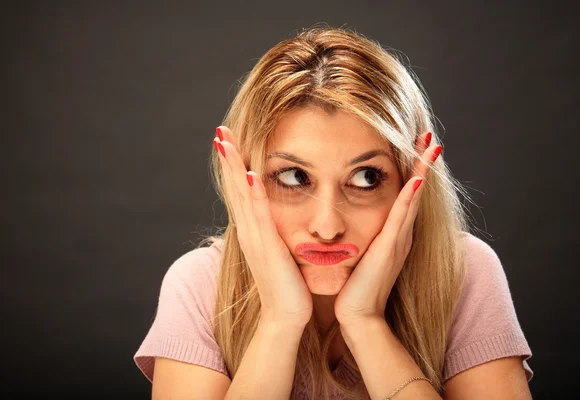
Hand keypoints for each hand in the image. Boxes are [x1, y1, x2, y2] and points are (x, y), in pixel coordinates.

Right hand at [214, 126, 313, 328]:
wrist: (287, 316)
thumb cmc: (289, 285)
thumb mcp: (281, 251)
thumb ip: (277, 231)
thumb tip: (282, 215)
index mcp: (253, 230)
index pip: (240, 191)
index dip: (233, 166)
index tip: (229, 141)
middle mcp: (249, 231)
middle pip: (234, 188)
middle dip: (227, 159)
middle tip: (220, 131)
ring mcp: (255, 239)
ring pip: (242, 196)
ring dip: (233, 168)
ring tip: (225, 142)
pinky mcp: (267, 248)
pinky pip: (259, 216)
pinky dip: (253, 195)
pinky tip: (250, 174)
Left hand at [334, 132, 442, 327]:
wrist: (358, 315)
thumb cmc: (355, 286)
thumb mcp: (360, 254)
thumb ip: (362, 237)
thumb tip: (347, 220)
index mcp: (393, 234)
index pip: (405, 195)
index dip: (412, 170)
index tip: (414, 145)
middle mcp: (400, 234)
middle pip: (414, 191)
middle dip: (422, 163)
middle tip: (430, 137)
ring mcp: (398, 241)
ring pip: (412, 198)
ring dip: (421, 171)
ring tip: (430, 146)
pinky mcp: (389, 249)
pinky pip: (400, 218)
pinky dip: (408, 198)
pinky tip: (415, 179)